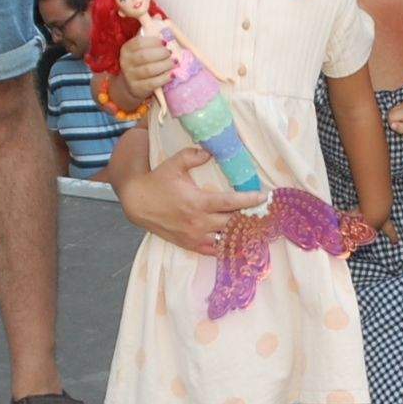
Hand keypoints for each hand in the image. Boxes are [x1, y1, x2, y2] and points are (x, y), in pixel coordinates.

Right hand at [114, 145, 268, 254]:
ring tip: (255, 227)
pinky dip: (227, 247)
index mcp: (198, 202)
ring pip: (226, 239)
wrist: (137, 203)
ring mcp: (195, 236)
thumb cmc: (158, 182)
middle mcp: (199, 222)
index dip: (249, 199)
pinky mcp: (190, 244)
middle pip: (234, 222)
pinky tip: (238, 243)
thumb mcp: (174, 164)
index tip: (264, 197)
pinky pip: (213, 250)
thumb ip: (193, 155)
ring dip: (241, 233)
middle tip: (265, 212)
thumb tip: (210, 152)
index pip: (231, 202)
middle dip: (250, 217)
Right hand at [120, 29, 173, 98]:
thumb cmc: (139, 62)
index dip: (154, 41)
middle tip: (171, 52)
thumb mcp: (141, 47)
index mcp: (126, 49)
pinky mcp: (137, 88)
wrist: (129, 85)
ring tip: (175, 62)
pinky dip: (164, 78)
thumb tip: (158, 17)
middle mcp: (126, 62)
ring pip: (149, 70)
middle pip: (144, 56)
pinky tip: (173, 74)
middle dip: (161, 53)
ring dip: (165, 65)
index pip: (139, 42)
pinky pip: (153, 83)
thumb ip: (149, 33)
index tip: (165, 41)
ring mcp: (130, 76)